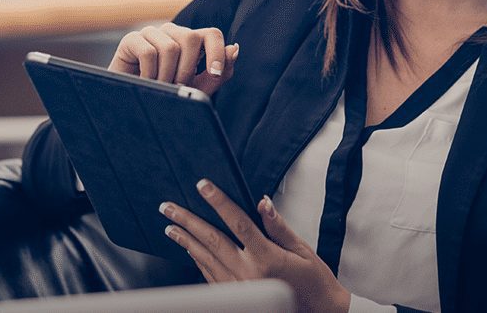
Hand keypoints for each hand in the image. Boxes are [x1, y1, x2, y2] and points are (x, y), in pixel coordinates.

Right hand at [109, 23, 238, 96]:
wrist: (132, 106)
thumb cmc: (167, 96)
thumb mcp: (197, 90)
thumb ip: (218, 73)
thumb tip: (234, 49)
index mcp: (191, 41)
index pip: (212, 34)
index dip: (217, 52)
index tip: (213, 74)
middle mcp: (172, 33)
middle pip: (191, 38)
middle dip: (187, 70)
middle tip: (177, 88)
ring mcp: (151, 34)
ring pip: (170, 48)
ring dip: (167, 76)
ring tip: (160, 88)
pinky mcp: (131, 40)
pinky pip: (148, 52)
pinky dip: (150, 74)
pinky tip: (145, 82)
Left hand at [160, 179, 350, 312]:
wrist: (317, 312)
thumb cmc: (314, 281)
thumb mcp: (302, 250)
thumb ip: (278, 227)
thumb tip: (262, 203)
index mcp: (267, 258)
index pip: (238, 223)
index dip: (219, 202)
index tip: (203, 186)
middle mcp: (249, 274)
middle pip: (212, 240)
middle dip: (188, 221)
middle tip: (168, 208)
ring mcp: (239, 287)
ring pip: (205, 259)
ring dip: (186, 240)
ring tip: (171, 226)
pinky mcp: (234, 297)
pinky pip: (209, 275)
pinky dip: (197, 260)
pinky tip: (189, 249)